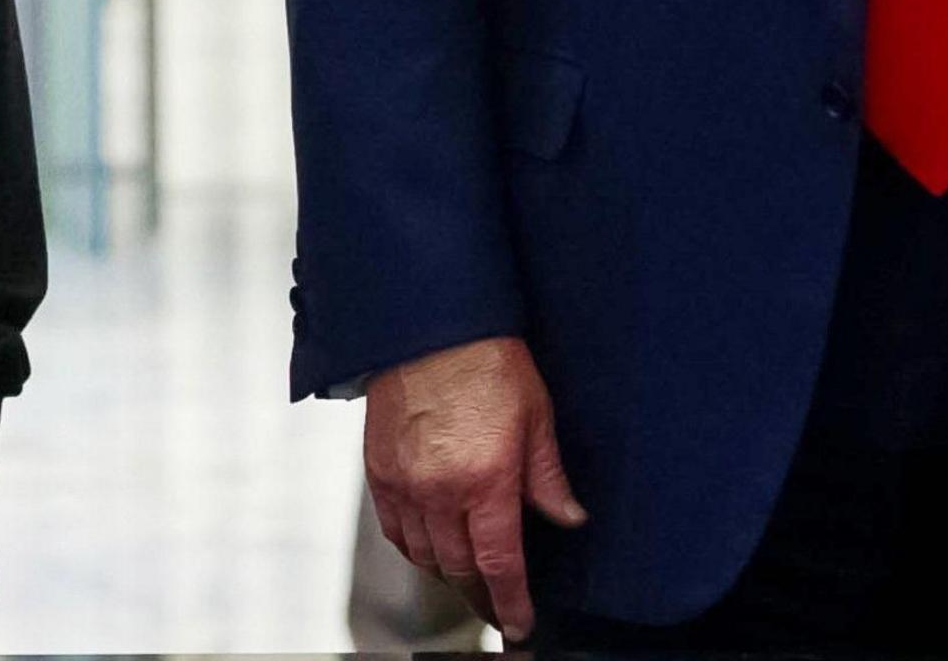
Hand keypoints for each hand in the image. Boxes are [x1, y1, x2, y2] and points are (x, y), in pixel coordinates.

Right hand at [365, 335, 585, 638]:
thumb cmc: (484, 360)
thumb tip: (568, 516)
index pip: (499, 564)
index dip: (510, 602)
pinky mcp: (379, 472)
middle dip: (481, 596)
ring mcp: (404, 484)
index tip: (519, 623)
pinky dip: (413, 548)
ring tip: (467, 576)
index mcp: (486, 480)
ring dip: (448, 573)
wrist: (429, 324)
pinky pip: (394, 530)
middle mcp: (440, 491)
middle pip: (459, 568)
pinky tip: (429, 546)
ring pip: (424, 556)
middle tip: (497, 606)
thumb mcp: (536, 417)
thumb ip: (549, 477)